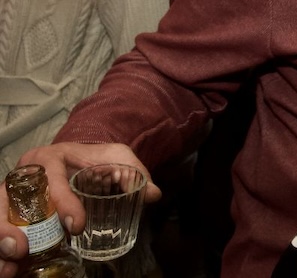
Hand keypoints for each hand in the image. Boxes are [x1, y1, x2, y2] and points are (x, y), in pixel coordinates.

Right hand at [1, 143, 157, 277]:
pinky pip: (2, 226)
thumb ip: (134, 174)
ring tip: (9, 267)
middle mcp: (26, 175)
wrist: (80, 158)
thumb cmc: (97, 158)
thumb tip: (152, 194)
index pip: (51, 178)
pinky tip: (9, 270)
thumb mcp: (118, 159)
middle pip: (6, 198)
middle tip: (21, 250)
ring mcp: (14, 194)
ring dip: (1, 240)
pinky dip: (2, 249)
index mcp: (50, 158)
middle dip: (8, 226)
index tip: (77, 226)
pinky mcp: (13, 212)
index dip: (61, 202)